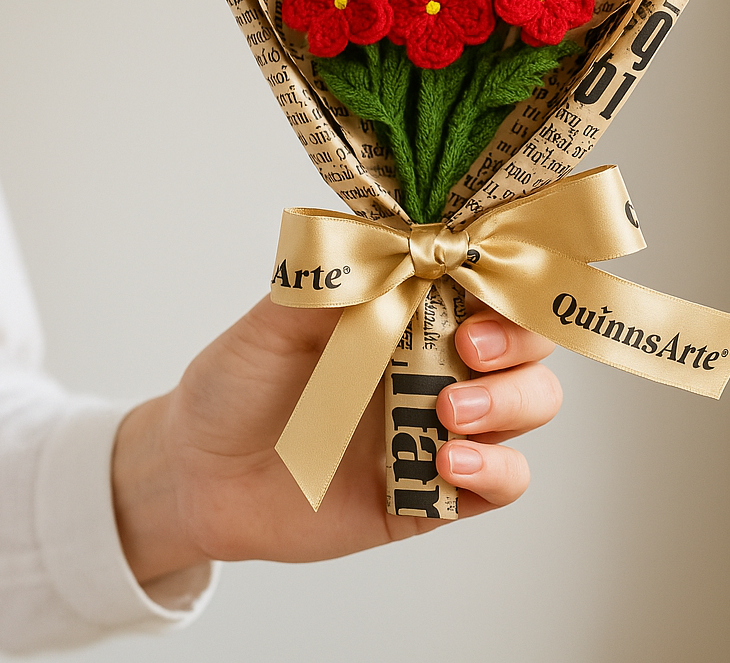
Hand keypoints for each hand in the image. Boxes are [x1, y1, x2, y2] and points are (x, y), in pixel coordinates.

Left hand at [112, 296, 561, 582]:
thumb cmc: (238, 380)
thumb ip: (337, 281)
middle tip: (468, 346)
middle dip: (518, 339)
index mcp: (411, 308)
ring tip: (447, 411)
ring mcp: (443, 424)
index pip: (486, 278)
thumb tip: (399, 239)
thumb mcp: (276, 318)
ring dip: (508, 402)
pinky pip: (504, 480)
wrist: (197, 475)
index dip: (501, 272)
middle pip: (530, 340)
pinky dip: (496, 468)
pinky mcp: (437, 490)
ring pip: (532, 402)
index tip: (478, 272)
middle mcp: (439, 360)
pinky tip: (449, 461)